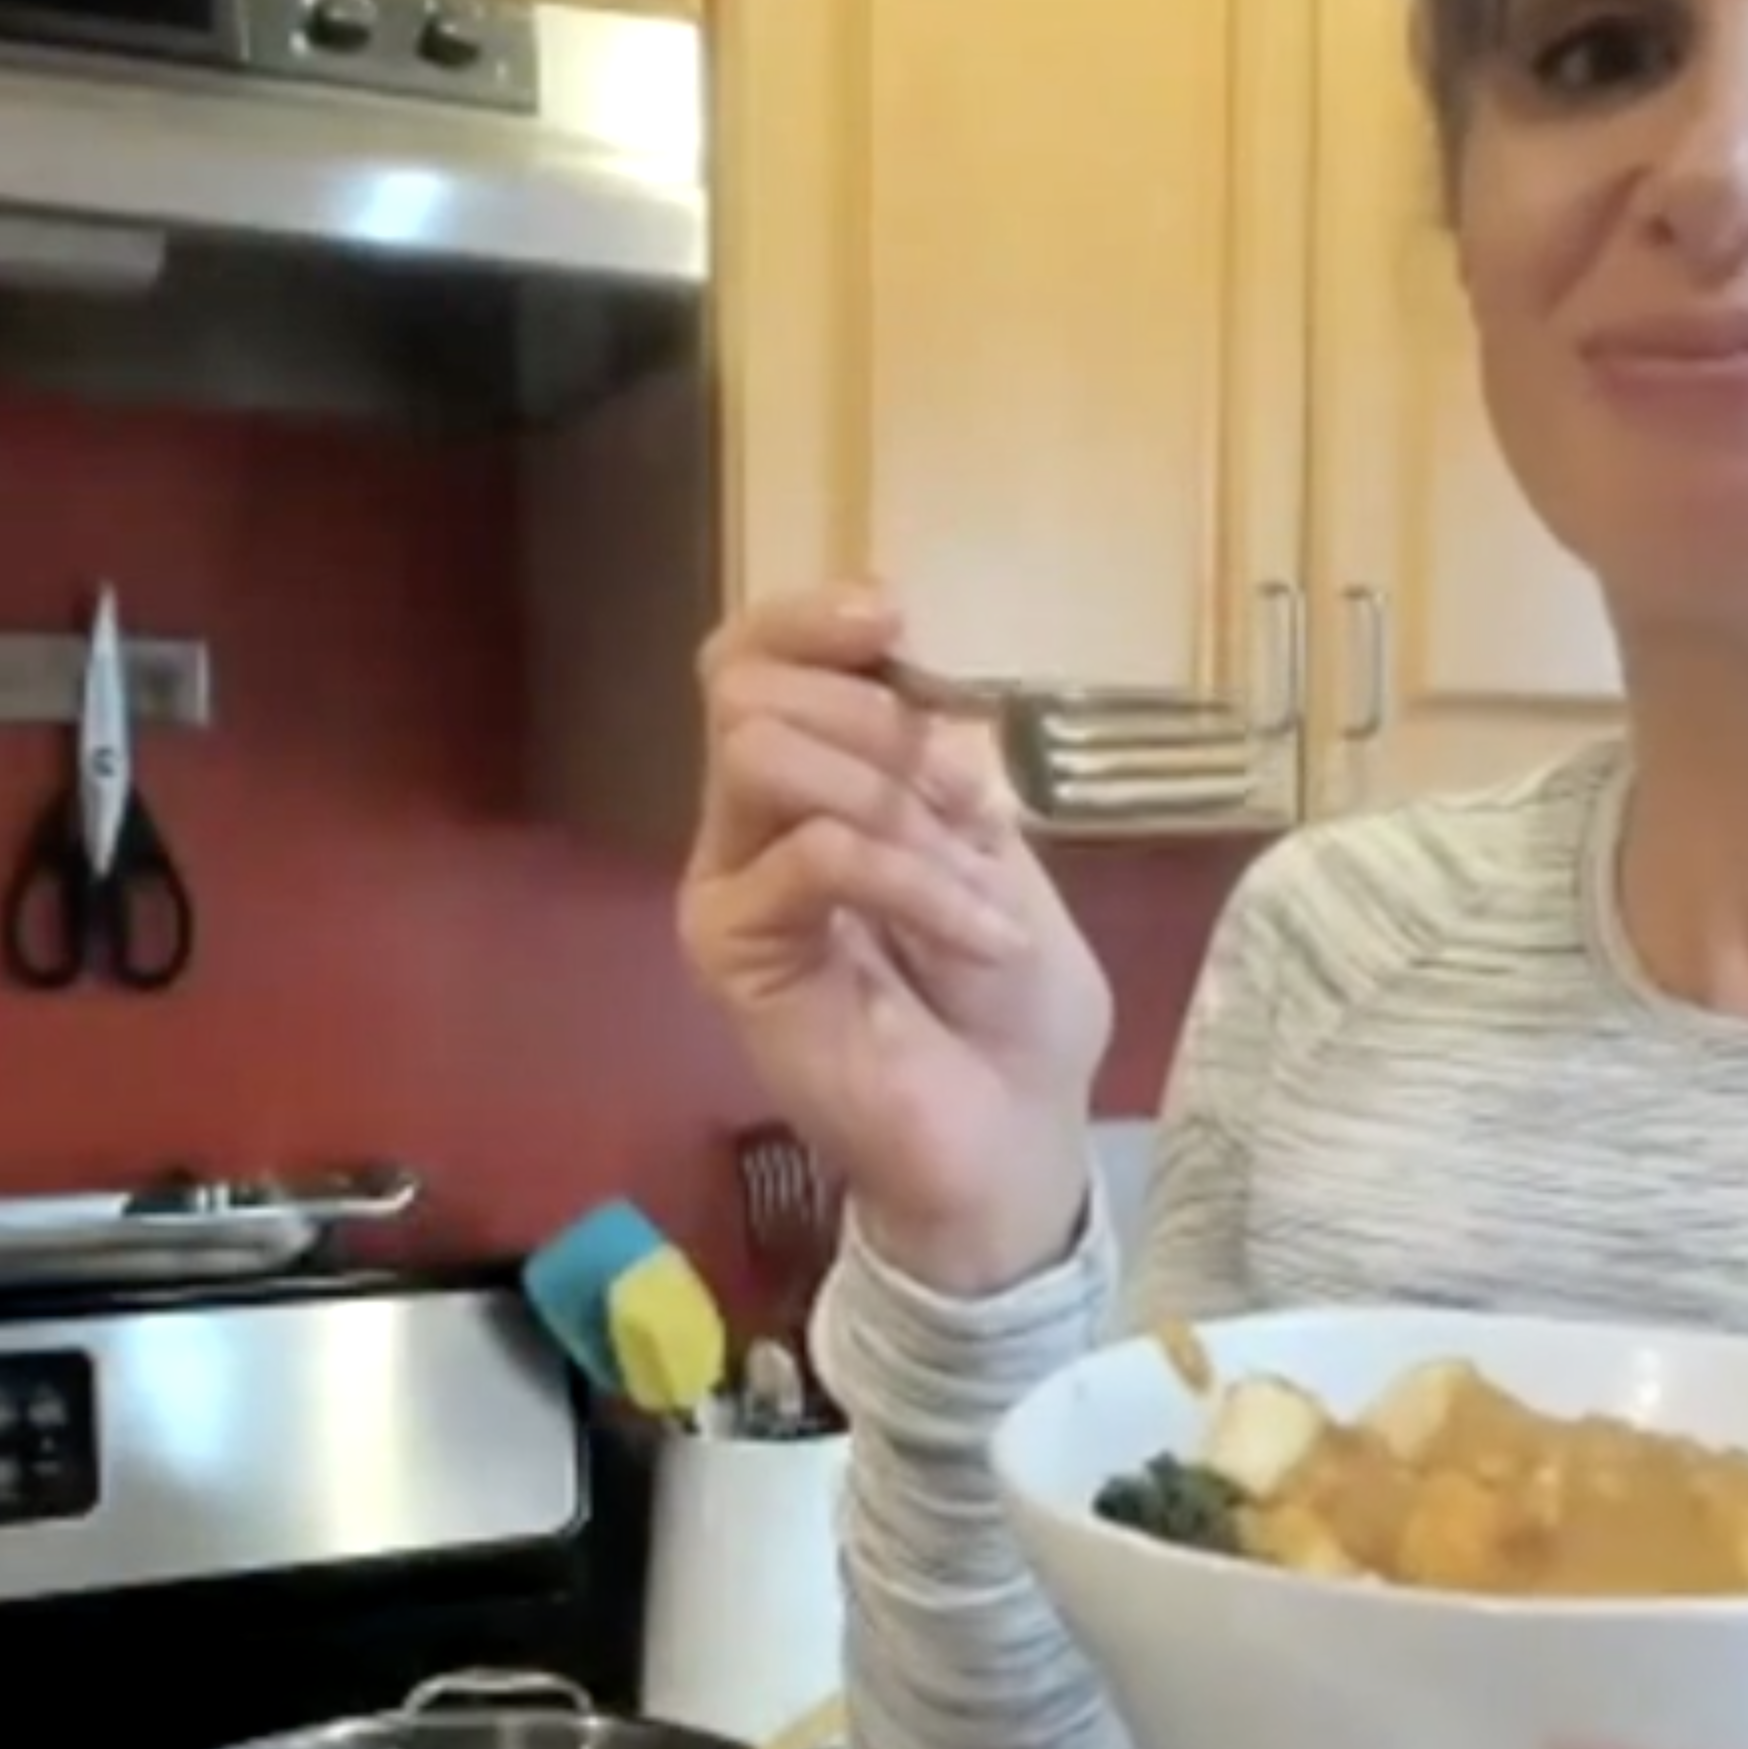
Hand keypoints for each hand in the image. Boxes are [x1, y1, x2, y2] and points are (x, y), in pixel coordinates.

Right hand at [680, 586, 1110, 1296]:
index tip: (892, 613)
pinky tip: (981, 930)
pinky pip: (814, 857)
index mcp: (809, 785)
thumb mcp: (995, 849)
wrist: (1015, 1135)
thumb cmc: (1013, 1005)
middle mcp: (748, 827)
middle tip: (964, 796)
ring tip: (975, 877)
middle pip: (745, 691)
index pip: (749, 659)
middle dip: (877, 719)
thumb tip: (902, 667)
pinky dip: (918, 878)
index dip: (806, 617)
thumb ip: (935, 759)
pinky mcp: (733, 954)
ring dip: (896, 800)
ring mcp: (732, 889)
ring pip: (761, 755)